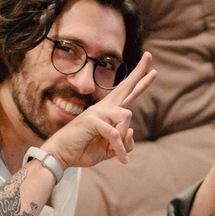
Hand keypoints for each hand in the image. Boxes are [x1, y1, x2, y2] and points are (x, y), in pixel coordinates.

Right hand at [43, 52, 156, 169]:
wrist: (62, 155)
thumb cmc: (83, 149)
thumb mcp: (110, 149)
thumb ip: (123, 142)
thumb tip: (130, 131)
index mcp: (109, 112)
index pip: (127, 92)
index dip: (139, 81)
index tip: (152, 70)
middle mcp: (104, 108)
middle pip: (126, 86)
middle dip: (140, 72)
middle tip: (150, 56)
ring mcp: (98, 112)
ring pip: (126, 117)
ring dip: (124, 139)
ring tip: (119, 154)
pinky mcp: (92, 120)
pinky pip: (115, 134)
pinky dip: (119, 149)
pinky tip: (121, 159)